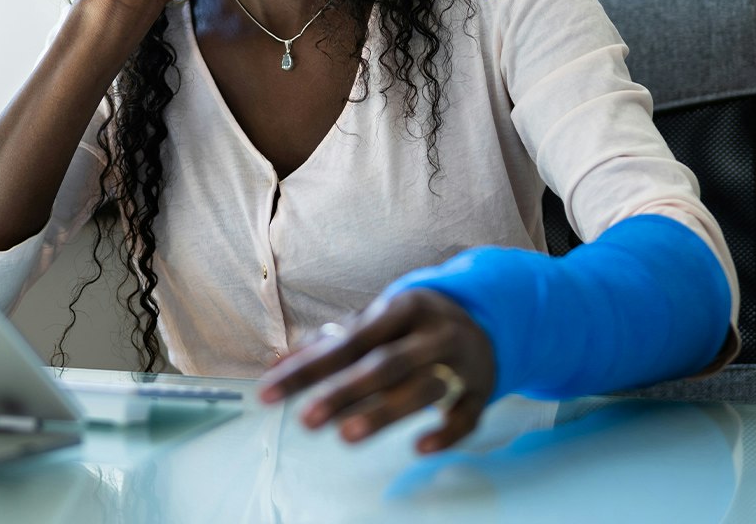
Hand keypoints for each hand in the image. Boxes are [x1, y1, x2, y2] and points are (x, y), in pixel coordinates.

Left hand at [259, 289, 495, 453]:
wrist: (484, 316)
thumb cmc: (412, 323)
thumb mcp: (375, 320)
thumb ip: (327, 341)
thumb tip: (276, 365)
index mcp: (402, 307)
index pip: (349, 340)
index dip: (310, 367)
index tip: (271, 392)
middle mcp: (432, 333)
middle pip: (386, 363)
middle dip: (345, 392)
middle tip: (307, 421)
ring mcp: (460, 362)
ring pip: (422, 388)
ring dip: (384, 412)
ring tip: (345, 435)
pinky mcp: (481, 391)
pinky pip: (466, 415)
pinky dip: (446, 433)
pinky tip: (419, 448)